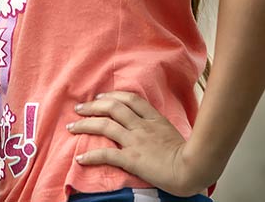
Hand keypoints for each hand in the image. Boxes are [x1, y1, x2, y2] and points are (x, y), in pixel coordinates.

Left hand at [68, 91, 213, 196]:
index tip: (100, 97)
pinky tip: (80, 158)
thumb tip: (149, 125)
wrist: (193, 169)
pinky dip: (91, 156)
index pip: (129, 99)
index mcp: (153, 118)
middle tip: (79, 108)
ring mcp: (136, 141)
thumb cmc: (189, 155)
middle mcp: (141, 126)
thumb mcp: (173, 132)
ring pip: (105, 125)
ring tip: (72, 127)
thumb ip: (158, 126)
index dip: (112, 96)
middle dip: (92, 106)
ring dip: (85, 125)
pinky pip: (106, 154)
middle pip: (112, 107)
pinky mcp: (132, 159)